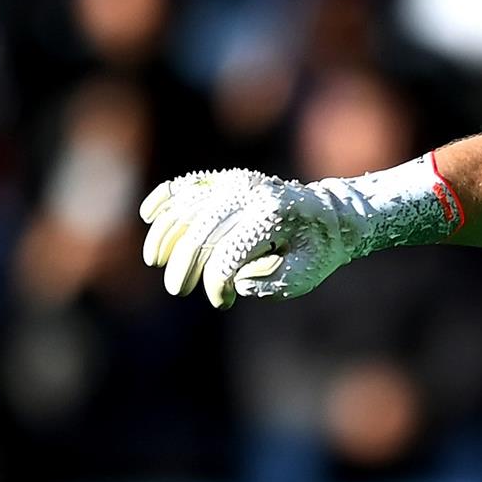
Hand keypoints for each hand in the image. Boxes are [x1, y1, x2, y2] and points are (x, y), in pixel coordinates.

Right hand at [141, 156, 460, 307]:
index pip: (229, 253)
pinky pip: (191, 184)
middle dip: (185, 265)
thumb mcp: (307, 275)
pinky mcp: (229, 180)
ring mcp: (239, 183)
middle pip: (203, 231)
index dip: (217, 283)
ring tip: (155, 262)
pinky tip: (149, 214)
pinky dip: (167, 196)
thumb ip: (274, 284)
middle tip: (178, 290)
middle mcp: (253, 194)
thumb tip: (238, 282)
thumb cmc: (317, 251)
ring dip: (167, 235)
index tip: (224, 301)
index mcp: (274, 216)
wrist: (332, 216)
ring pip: (189, 206)